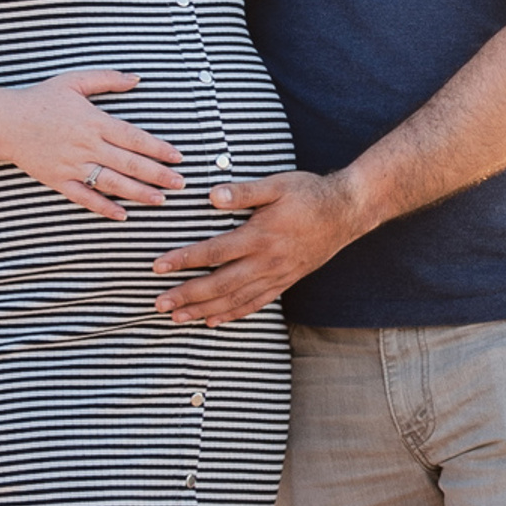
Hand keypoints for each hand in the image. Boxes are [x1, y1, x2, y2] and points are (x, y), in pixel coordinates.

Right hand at [0, 70, 183, 221]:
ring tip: (160, 200)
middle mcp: (86, 145)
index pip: (134, 138)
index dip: (159, 149)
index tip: (178, 157)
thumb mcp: (74, 81)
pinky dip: (103, 207)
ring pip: (112, 183)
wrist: (4, 121)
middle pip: (129, 163)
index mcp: (94, 122)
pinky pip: (84, 197)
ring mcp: (72, 165)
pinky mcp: (58, 180)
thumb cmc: (41, 99)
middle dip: (158, 174)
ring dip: (138, 193)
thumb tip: (137, 79)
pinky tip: (122, 215)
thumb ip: (107, 80)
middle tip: (180, 183)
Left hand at [150, 170, 360, 322]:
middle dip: (187, 295)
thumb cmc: (310, 194)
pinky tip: (214, 320)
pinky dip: (233, 314)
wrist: (347, 212)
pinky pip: (256, 304)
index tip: (158, 266)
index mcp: (261, 235)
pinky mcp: (286, 281)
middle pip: (219, 284)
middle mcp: (267, 261)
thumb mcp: (277, 185)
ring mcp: (277, 275)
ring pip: (235, 299)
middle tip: (159, 304)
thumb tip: (212, 196)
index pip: (214, 251)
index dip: (185, 260)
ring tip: (177, 318)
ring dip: (204, 310)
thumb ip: (244, 192)